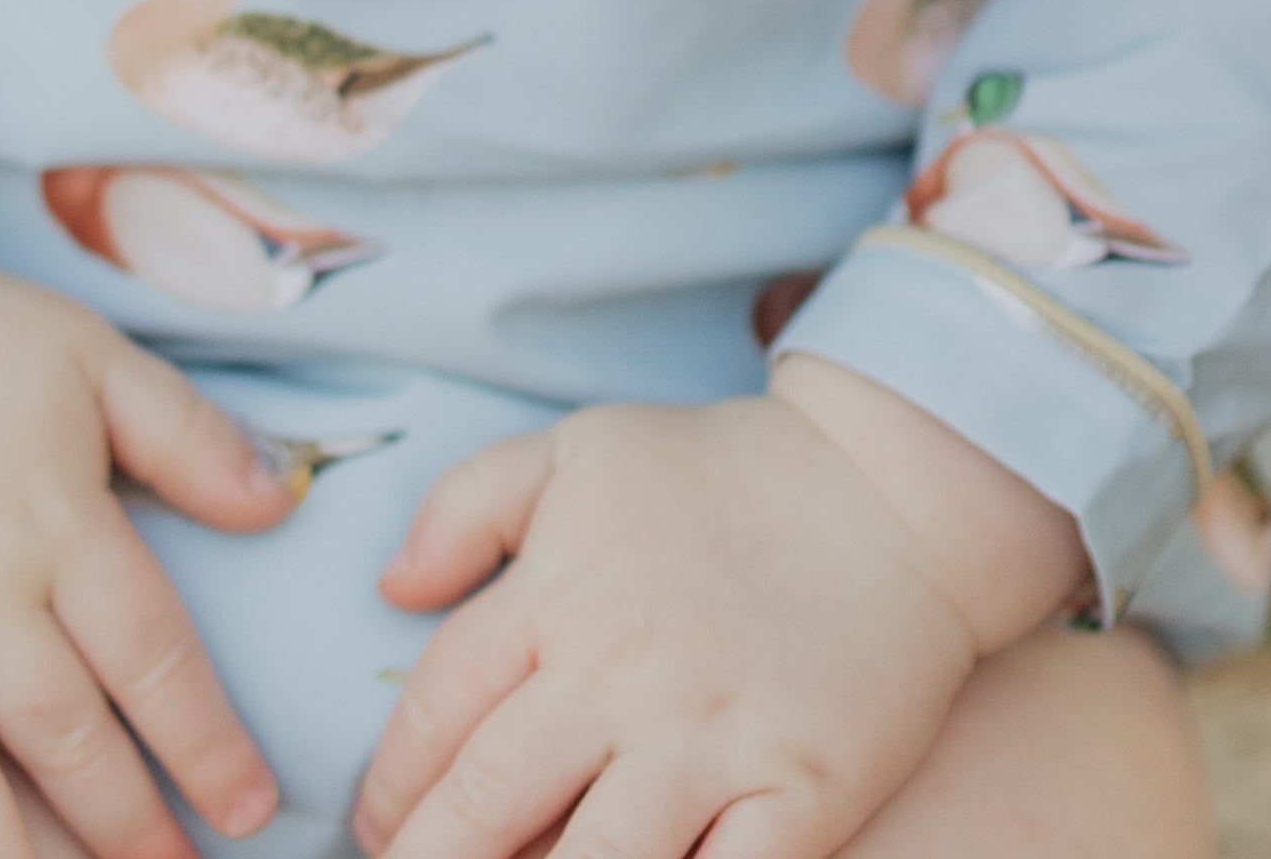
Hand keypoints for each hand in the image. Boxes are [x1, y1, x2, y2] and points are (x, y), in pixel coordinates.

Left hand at [352, 372, 1079, 858]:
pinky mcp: (801, 794)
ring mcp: (712, 742)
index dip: (390, 787)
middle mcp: (619, 676)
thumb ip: (466, 507)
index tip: (377, 828)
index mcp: (556, 596)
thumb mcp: (577, 449)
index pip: (436, 712)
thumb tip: (391, 589)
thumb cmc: (723, 469)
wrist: (893, 483)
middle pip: (488, 804)